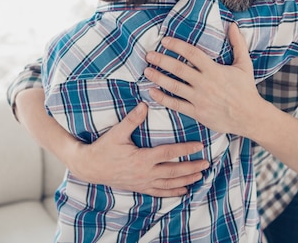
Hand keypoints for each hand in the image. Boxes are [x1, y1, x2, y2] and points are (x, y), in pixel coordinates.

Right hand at [70, 102, 208, 196]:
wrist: (90, 167)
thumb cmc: (103, 148)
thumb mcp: (117, 133)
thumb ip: (132, 119)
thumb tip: (144, 105)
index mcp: (143, 158)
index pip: (170, 153)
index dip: (186, 149)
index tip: (200, 146)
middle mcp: (146, 173)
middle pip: (174, 171)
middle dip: (192, 167)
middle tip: (207, 163)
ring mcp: (143, 183)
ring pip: (170, 184)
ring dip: (186, 180)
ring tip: (200, 176)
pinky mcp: (140, 188)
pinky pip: (160, 193)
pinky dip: (173, 193)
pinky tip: (184, 192)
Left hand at [144, 23, 261, 135]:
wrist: (250, 116)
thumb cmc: (246, 89)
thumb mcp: (244, 64)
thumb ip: (238, 44)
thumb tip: (232, 24)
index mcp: (214, 70)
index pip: (192, 53)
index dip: (177, 45)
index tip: (164, 40)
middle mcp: (205, 83)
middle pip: (178, 69)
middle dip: (161, 60)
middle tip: (148, 54)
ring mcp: (200, 99)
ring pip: (174, 86)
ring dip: (158, 78)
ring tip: (146, 71)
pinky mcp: (197, 113)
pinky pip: (176, 105)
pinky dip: (163, 98)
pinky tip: (152, 92)